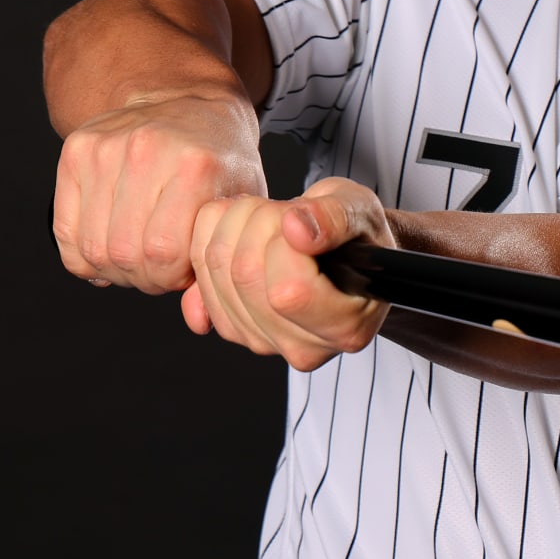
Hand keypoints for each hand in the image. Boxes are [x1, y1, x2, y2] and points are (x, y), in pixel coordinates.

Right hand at [51, 94, 264, 292]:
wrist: (188, 100)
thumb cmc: (221, 161)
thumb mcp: (240, 207)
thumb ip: (222, 262)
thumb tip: (198, 320)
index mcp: (196, 166)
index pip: (164, 254)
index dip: (172, 276)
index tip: (185, 267)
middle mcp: (147, 152)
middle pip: (123, 254)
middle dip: (143, 276)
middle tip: (161, 266)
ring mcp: (105, 149)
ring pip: (92, 247)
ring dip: (113, 268)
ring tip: (139, 255)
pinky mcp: (76, 150)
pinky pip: (66, 231)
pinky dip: (85, 254)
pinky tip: (111, 245)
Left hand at [182, 177, 393, 370]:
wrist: (345, 257)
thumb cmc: (359, 238)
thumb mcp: (362, 212)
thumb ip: (336, 218)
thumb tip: (296, 228)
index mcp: (345, 328)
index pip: (289, 290)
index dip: (286, 241)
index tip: (305, 220)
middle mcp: (303, 348)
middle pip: (246, 277)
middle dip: (259, 222)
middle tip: (287, 210)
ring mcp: (262, 342)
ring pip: (215, 271)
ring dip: (233, 224)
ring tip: (270, 218)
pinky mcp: (231, 328)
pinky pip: (196, 273)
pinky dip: (211, 236)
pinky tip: (245, 230)